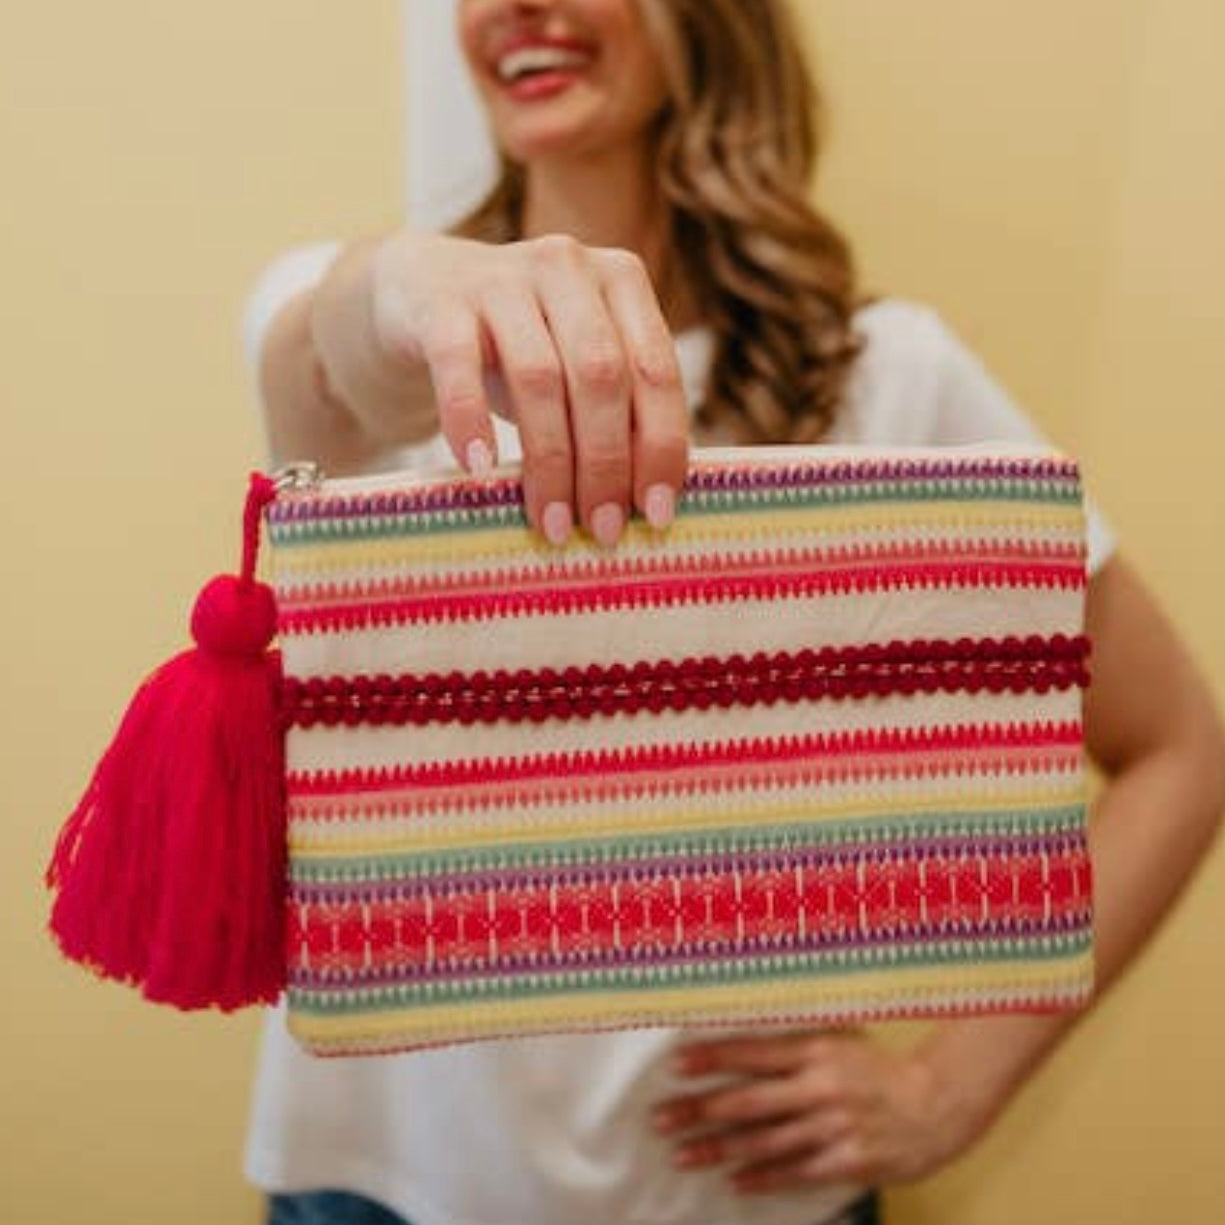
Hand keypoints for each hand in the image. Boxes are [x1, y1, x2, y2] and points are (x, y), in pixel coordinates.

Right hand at [369, 230, 688, 546]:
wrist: (420, 294)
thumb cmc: (520, 349)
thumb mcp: (577, 369)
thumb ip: (619, 413)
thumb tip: (653, 504)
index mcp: (622, 280)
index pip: (656, 370)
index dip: (660, 447)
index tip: (655, 513)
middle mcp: (568, 267)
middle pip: (601, 376)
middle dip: (606, 463)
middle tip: (601, 529)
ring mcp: (501, 278)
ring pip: (539, 376)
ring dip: (550, 461)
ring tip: (551, 521)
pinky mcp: (440, 302)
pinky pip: (458, 364)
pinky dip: (470, 420)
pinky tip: (480, 467)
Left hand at [651, 1030, 982, 1195]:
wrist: (937, 1105)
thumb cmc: (878, 1071)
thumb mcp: (838, 1043)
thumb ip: (794, 1047)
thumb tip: (741, 1046)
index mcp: (817, 1050)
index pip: (753, 1053)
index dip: (713, 1059)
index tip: (676, 1066)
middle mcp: (821, 1087)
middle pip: (748, 1100)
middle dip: (700, 1110)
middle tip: (661, 1119)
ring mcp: (835, 1127)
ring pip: (765, 1140)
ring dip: (719, 1149)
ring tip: (683, 1154)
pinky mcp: (849, 1161)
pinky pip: (797, 1171)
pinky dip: (763, 1177)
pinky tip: (734, 1180)